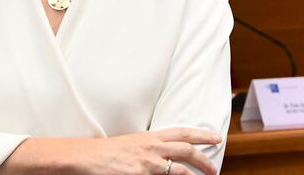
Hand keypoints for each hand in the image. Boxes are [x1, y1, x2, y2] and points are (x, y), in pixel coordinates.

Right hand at [87, 128, 220, 174]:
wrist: (88, 156)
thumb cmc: (107, 152)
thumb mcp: (132, 144)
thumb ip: (149, 147)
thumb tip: (163, 155)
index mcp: (150, 137)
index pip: (181, 133)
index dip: (201, 135)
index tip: (216, 138)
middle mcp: (152, 147)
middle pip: (186, 150)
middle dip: (204, 159)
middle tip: (214, 169)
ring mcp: (147, 162)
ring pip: (179, 169)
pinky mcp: (141, 174)